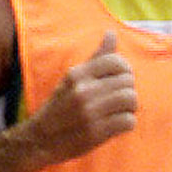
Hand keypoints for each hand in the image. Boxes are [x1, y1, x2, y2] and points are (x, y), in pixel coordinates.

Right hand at [30, 32, 136, 165]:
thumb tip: (112, 33)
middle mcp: (83, 91)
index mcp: (78, 74)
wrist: (41, 138)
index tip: (119, 80)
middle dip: (128, 90)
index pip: (116, 61)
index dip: (124, 71)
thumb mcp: (73, 78)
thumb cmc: (61, 105)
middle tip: (120, 99)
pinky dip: (127, 123)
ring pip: (131, 100)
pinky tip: (117, 124)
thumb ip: (96, 57)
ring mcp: (90, 112)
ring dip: (130, 107)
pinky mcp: (96, 132)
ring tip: (120, 111)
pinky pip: (128, 121)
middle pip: (127, 82)